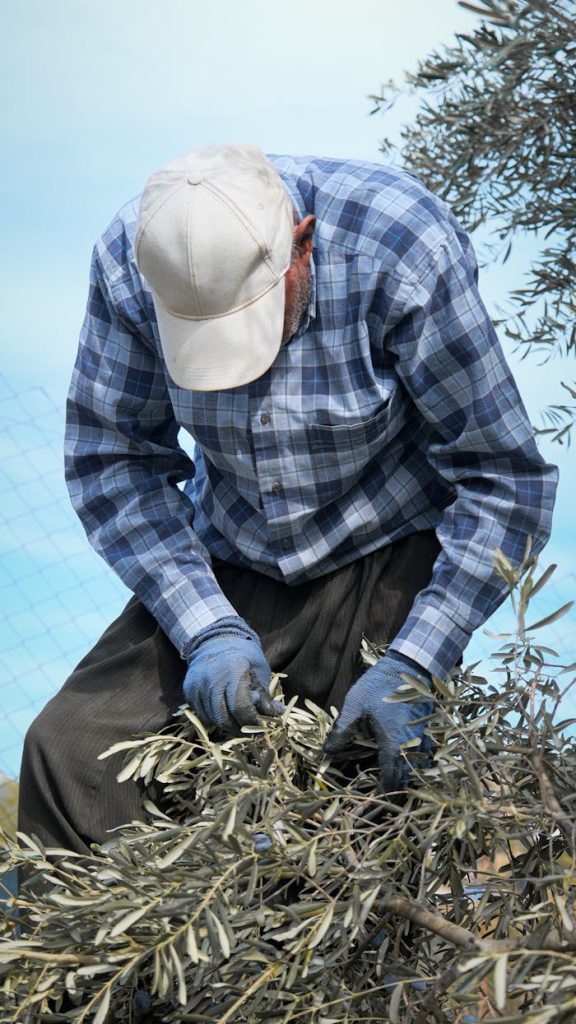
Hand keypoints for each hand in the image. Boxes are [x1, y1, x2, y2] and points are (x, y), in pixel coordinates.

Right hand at [182, 617, 283, 732]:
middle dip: (239, 729)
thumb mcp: (259, 668)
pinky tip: (224, 714)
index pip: (240, 707)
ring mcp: (198, 685)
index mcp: (234, 670)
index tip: (261, 726)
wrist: (214, 639)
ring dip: (227, 727)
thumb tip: (275, 715)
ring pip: (211, 719)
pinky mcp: (189, 690)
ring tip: (239, 725)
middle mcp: (212, 678)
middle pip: (223, 717)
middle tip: (251, 732)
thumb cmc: (242, 654)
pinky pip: (201, 714)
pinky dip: (214, 719)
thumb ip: (265, 694)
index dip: (251, 721)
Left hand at [323, 651, 431, 791]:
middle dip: (395, 792)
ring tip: (392, 787)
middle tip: (380, 799)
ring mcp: (422, 738)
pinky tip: (404, 766)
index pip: (390, 778)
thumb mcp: (355, 705)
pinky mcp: (427, 731)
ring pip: (419, 770)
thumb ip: (342, 730)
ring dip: (407, 781)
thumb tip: (327, 752)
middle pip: (408, 780)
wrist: (409, 666)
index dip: (382, 793)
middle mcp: (412, 745)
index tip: (372, 802)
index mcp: (393, 742)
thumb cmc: (379, 685)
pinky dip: (416, 767)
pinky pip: (425, 757)